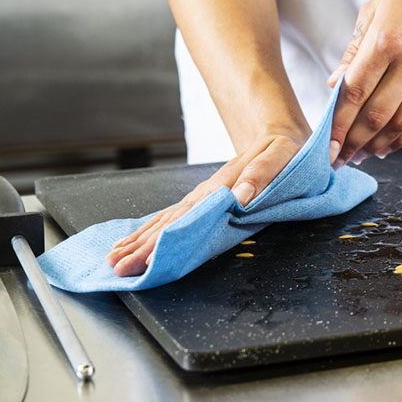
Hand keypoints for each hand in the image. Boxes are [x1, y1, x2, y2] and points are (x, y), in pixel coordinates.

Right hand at [105, 132, 305, 275]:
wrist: (281, 134)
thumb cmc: (286, 150)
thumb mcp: (282, 156)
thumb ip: (263, 174)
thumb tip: (240, 196)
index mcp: (225, 185)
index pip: (189, 218)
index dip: (167, 240)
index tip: (146, 259)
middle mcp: (209, 191)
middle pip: (171, 221)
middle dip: (143, 246)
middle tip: (118, 267)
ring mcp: (204, 194)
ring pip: (168, 218)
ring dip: (141, 239)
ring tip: (115, 257)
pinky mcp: (206, 197)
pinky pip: (175, 214)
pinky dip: (153, 227)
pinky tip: (135, 239)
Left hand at [327, 0, 401, 165]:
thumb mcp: (378, 8)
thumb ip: (355, 48)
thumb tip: (334, 85)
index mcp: (385, 38)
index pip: (354, 92)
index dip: (336, 123)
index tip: (324, 144)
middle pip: (375, 115)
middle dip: (351, 142)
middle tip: (336, 159)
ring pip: (399, 123)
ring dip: (376, 145)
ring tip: (360, 156)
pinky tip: (387, 147)